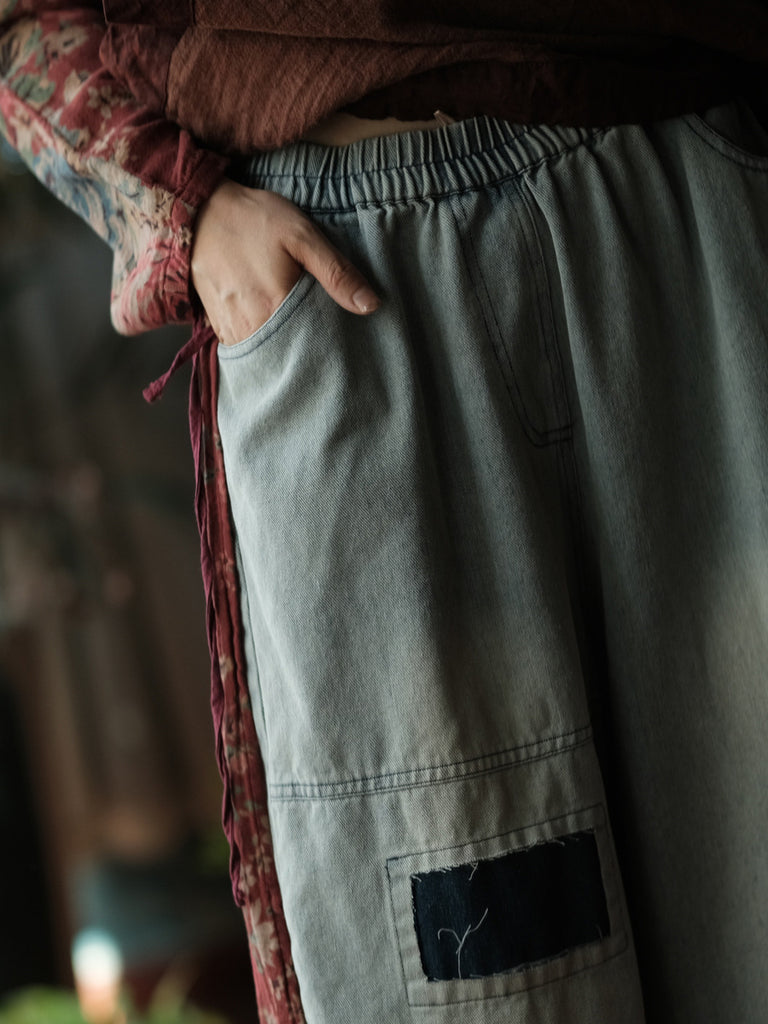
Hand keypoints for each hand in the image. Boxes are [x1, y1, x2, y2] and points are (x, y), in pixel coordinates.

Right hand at [190, 180, 380, 345]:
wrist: (198, 210)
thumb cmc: (254, 219)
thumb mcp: (302, 235)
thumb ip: (337, 272)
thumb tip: (371, 305)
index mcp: (276, 306)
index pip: (313, 346)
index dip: (329, 349)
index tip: (341, 347)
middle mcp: (252, 325)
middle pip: (289, 356)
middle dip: (306, 355)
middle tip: (322, 347)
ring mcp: (232, 329)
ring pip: (266, 357)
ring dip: (283, 353)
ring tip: (299, 341)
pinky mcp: (219, 326)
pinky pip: (245, 349)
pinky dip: (261, 347)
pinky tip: (274, 335)